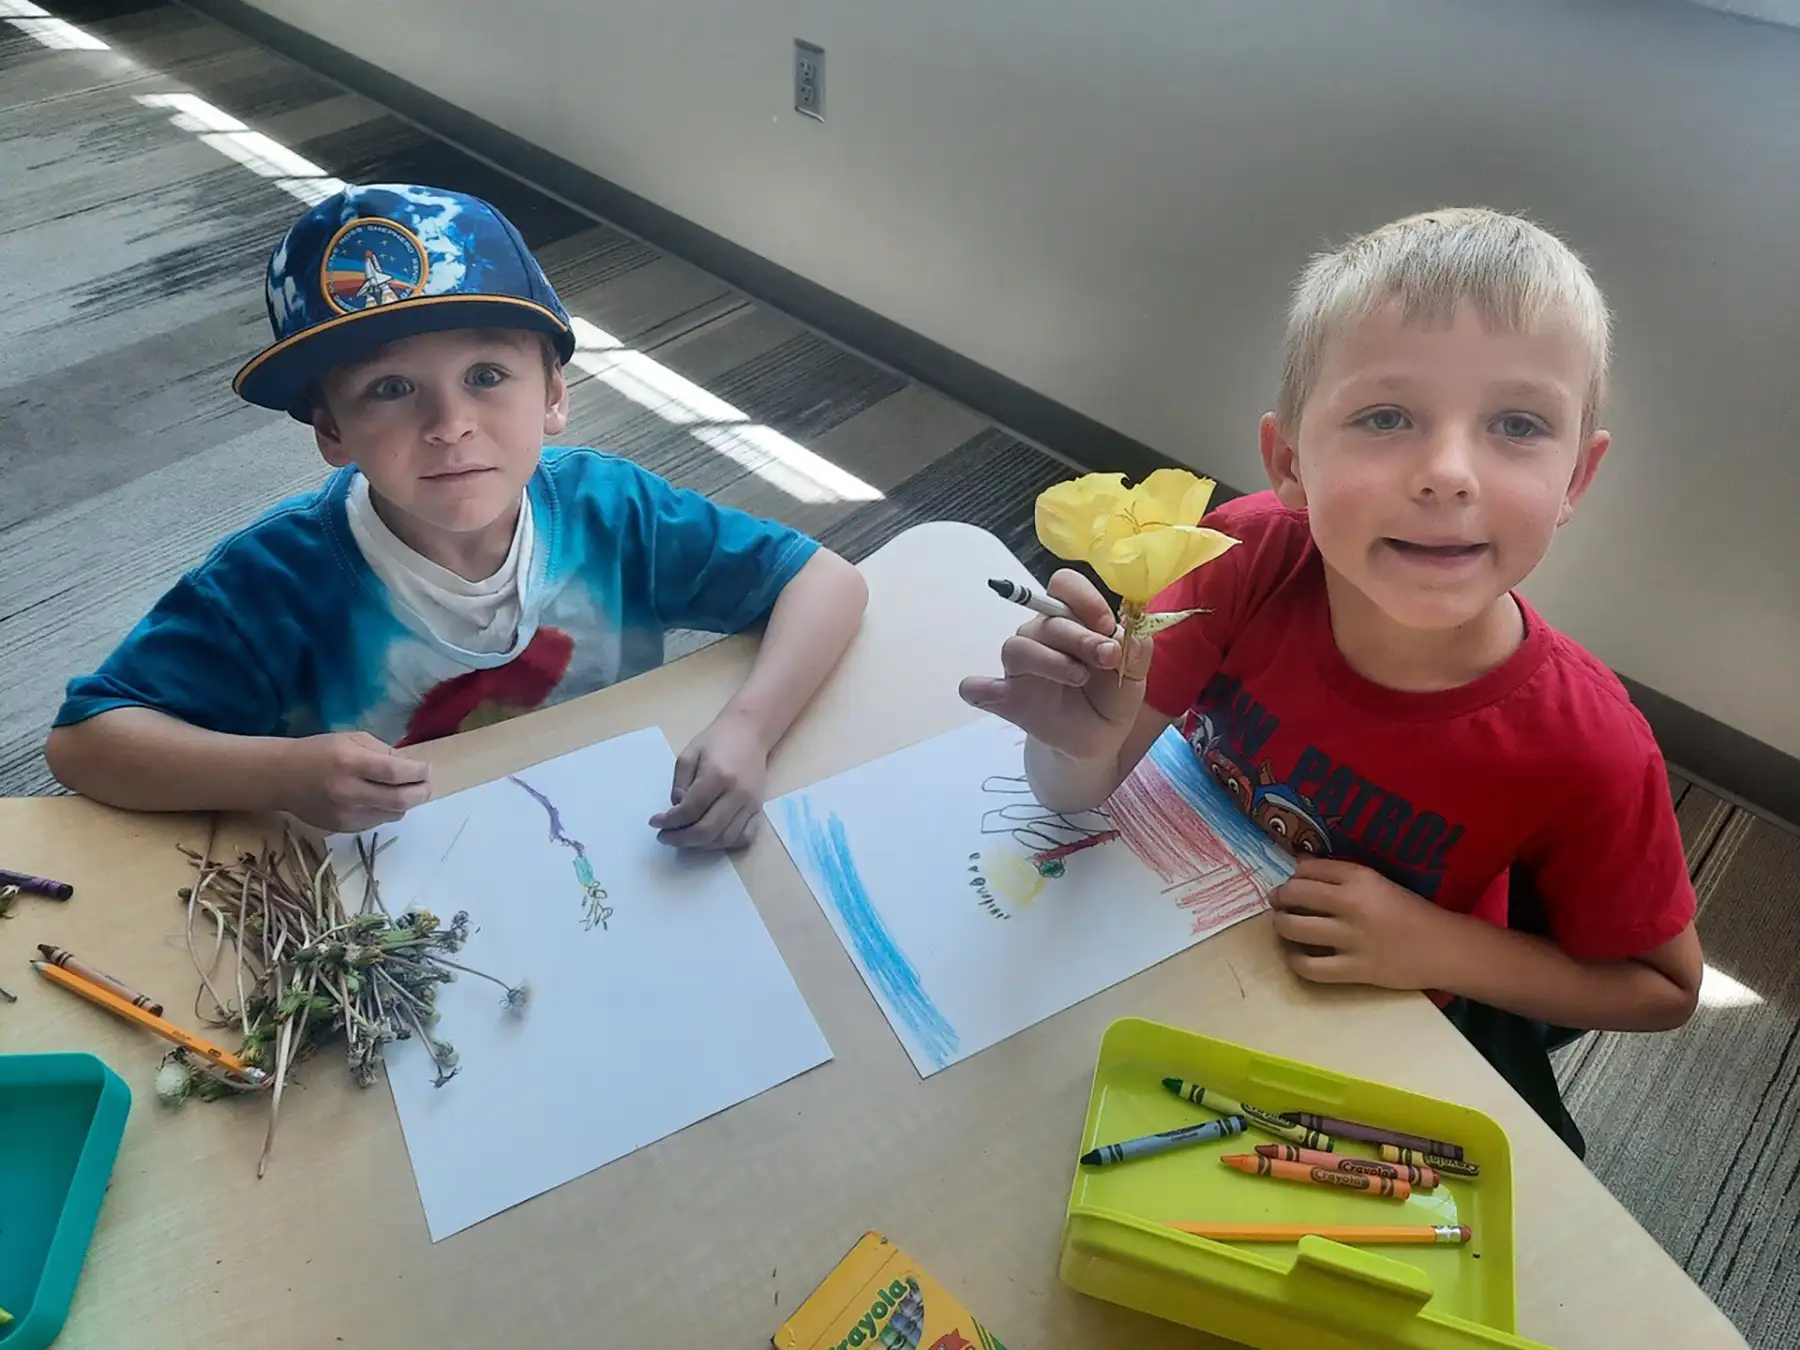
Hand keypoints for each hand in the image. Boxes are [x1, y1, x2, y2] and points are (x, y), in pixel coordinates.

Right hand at [277, 732, 430, 831]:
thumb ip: (381, 751)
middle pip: (400, 800)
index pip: (395, 773)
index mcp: (350, 763)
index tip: (426, 769)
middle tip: (426, 785)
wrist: (280, 778)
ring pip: (392, 814)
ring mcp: (346, 814)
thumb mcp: (350, 739)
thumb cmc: (318, 752)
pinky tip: (379, 800)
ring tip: (402, 790)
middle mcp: (349, 791)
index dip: (417, 772)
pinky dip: (386, 811)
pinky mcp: (342, 828)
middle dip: (421, 792)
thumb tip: (408, 765)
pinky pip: (377, 822)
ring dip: (405, 803)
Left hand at [651, 712, 769, 848]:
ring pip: (725, 839)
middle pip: (707, 830)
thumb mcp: (689, 755)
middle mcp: (737, 793)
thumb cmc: (716, 740)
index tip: (655, 822)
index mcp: (717, 775)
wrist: (749, 732)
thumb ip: (679, 785)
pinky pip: (744, 837)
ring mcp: (751, 803)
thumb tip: (677, 811)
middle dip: (681, 839)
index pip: (690, 810)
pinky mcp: (758, 808)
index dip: (669, 821)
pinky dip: (725, 844)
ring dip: (701, 845)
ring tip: (685, 837)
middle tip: (665, 837)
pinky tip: (710, 837)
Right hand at [956, 569, 1152, 761]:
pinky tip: (991, 695)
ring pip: (1017, 647)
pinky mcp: (1007, 699)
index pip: (1064, 586)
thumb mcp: (1135, 675)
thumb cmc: (1113, 697)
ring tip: (1079, 678)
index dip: (1084, 598)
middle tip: (1107, 658)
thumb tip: (1127, 636)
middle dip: (1080, 637)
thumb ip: (1135, 652)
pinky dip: (980, 688)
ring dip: (1050, 660)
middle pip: (1046, 620)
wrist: (1100, 740)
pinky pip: (978, 688)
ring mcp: (1021, 668)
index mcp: (1073, 620)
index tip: (1107, 626)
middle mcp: (1042, 637)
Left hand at [1269, 858, 1459, 991]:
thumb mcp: (1378, 882)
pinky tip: (1297, 955)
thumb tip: (1299, 864)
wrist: (1444, 947)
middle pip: (1294, 894)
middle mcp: (1351, 903)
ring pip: (1294, 928)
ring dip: (1281, 925)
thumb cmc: (1410, 911)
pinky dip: (1295, 960)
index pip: (1308, 869)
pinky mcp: (1355, 970)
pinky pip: (1310, 967)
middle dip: (1280, 897)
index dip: (1293, 875)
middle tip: (1279, 902)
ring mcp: (1351, 938)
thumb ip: (1339, 874)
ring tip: (1284, 925)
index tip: (1293, 882)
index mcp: (1360, 877)